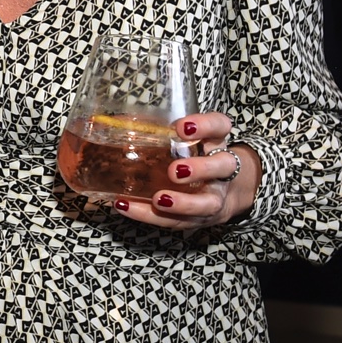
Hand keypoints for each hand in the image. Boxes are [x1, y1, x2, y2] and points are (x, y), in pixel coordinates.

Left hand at [113, 111, 260, 231]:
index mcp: (216, 141)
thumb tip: (118, 122)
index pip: (220, 126)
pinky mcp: (198, 218)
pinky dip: (150, 215)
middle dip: (200, 169)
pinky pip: (178, 221)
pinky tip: (128, 206)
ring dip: (182, 203)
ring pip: (207, 203)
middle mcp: (222, 169)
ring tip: (158, 199)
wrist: (218, 190)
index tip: (181, 127)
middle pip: (223, 166)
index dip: (205, 126)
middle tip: (175, 170)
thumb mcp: (184, 139)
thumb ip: (159, 129)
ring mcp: (213, 196)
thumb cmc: (192, 156)